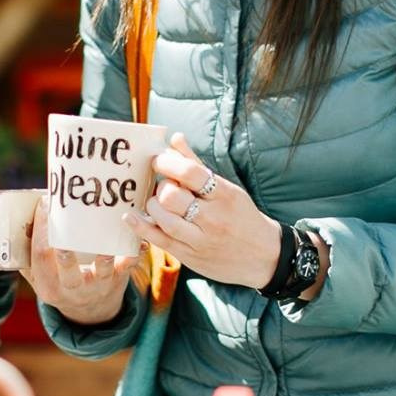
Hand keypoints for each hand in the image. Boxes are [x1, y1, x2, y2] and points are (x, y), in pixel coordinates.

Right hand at [22, 196, 136, 325]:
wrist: (91, 312)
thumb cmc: (60, 284)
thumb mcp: (40, 278)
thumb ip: (29, 255)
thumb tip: (21, 218)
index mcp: (49, 286)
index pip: (40, 258)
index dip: (40, 232)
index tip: (44, 204)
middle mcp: (72, 288)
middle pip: (68, 273)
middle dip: (65, 258)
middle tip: (63, 242)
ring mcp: (97, 285)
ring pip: (101, 272)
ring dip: (104, 259)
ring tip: (105, 246)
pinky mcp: (117, 279)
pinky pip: (128, 267)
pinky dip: (134, 255)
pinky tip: (140, 243)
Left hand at [127, 133, 282, 289]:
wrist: (265, 256)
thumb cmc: (242, 216)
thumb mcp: (227, 189)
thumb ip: (197, 165)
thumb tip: (175, 138)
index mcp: (224, 195)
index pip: (190, 172)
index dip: (167, 162)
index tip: (158, 160)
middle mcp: (213, 218)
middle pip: (172, 197)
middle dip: (160, 188)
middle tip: (161, 187)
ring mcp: (201, 240)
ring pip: (163, 219)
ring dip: (151, 206)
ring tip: (155, 202)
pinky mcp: (191, 257)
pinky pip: (160, 240)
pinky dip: (141, 227)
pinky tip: (131, 217)